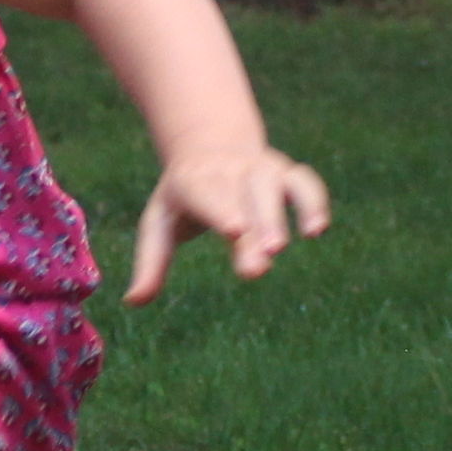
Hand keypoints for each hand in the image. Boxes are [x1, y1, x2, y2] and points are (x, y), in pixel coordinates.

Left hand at [123, 143, 329, 304]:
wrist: (209, 148)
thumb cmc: (183, 198)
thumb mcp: (159, 224)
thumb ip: (151, 262)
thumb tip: (133, 302)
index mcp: (192, 182)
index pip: (207, 194)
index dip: (222, 209)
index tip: (234, 230)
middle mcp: (229, 171)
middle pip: (246, 196)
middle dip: (258, 224)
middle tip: (267, 256)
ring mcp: (261, 169)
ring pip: (276, 185)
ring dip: (286, 212)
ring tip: (294, 242)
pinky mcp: (286, 173)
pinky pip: (305, 183)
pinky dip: (314, 201)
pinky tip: (318, 230)